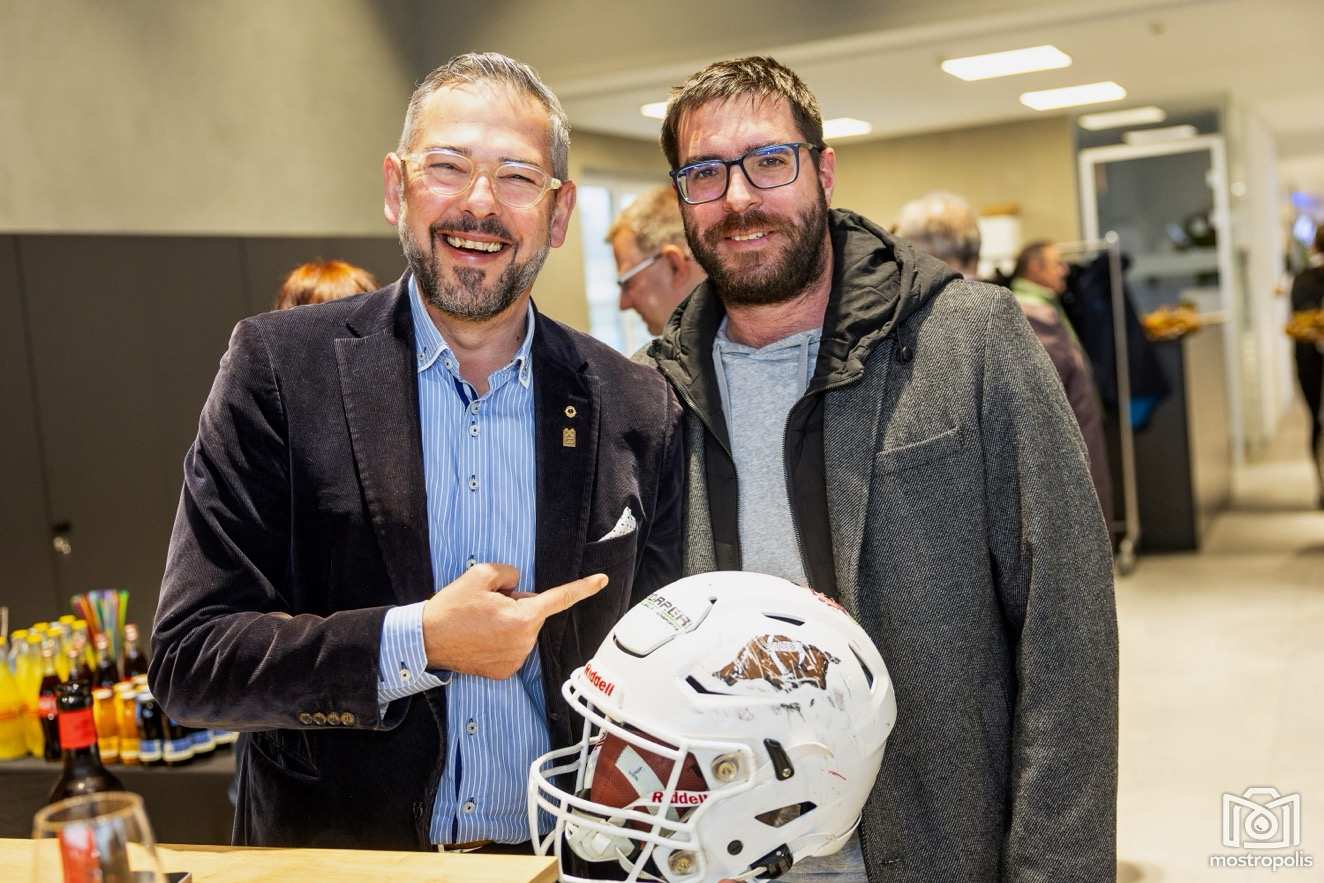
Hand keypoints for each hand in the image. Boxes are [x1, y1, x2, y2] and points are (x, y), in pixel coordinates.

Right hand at [420, 563, 607, 678]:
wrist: (426, 640)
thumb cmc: (451, 608)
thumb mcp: (480, 575)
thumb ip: (508, 572)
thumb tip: (517, 584)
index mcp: (522, 617)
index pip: (559, 598)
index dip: (583, 587)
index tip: (602, 580)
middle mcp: (524, 642)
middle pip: (532, 613)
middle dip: (516, 606)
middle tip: (486, 606)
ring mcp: (515, 660)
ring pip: (522, 631)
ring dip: (508, 624)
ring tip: (479, 624)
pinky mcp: (504, 672)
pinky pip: (512, 648)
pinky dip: (500, 642)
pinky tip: (480, 639)